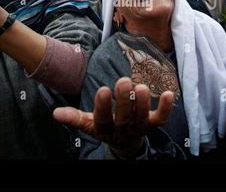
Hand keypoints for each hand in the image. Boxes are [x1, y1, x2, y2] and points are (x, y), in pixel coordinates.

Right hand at [54, 77, 173, 157]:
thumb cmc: (106, 126)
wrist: (125, 144)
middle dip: (124, 101)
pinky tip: (170, 93)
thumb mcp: (90, 123)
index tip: (103, 89)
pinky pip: (161, 119)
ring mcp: (139, 128)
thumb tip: (55, 113)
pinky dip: (166, 108)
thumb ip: (74, 118)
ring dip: (142, 103)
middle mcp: (123, 131)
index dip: (103, 107)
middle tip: (123, 81)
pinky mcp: (153, 125)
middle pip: (124, 118)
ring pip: (142, 118)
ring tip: (140, 86)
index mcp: (105, 130)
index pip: (102, 120)